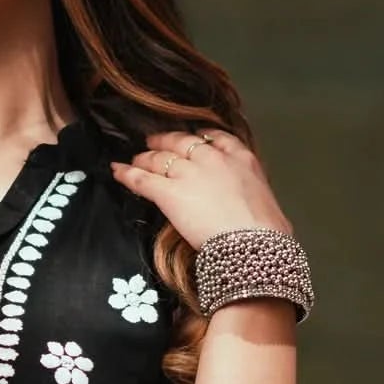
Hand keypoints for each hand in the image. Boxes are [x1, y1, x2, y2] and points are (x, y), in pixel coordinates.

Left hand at [110, 127, 292, 251]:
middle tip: (155, 142)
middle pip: (182, 142)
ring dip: (145, 157)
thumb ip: (253, 198)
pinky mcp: (168, 193)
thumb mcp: (267, 205)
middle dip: (167, 141)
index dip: (200, 138)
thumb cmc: (267, 234)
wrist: (253, 245)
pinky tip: (116, 170)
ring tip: (136, 158)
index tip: (193, 139)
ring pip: (160, 157)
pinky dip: (126, 173)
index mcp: (241, 159)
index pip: (216, 138)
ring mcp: (188, 173)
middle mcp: (213, 159)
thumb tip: (256, 213)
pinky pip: (141, 178)